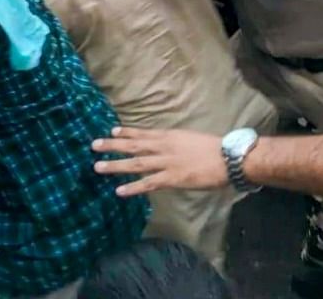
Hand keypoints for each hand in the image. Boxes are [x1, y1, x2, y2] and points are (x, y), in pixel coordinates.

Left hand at [92, 127, 228, 196]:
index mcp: (169, 136)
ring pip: (136, 163)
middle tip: (94, 145)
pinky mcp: (172, 178)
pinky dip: (133, 188)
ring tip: (98, 166)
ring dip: (116, 165)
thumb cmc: (214, 148)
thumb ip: (176, 142)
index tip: (111, 131)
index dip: (126, 132)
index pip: (143, 133)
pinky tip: (120, 191)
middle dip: (112, 145)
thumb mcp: (190, 138)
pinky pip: (149, 184)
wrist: (229, 158)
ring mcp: (166, 163)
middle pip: (133, 145)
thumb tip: (167, 144)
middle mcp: (163, 147)